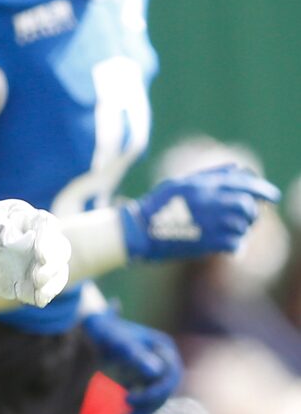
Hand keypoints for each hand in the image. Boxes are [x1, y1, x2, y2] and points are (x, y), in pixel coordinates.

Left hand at [0, 199, 69, 307]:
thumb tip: (11, 239)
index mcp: (24, 218)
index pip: (48, 226)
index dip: (49, 241)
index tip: (40, 256)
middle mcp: (32, 240)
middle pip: (58, 250)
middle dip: (53, 263)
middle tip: (39, 276)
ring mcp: (28, 262)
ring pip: (54, 272)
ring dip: (53, 281)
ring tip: (40, 290)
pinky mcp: (21, 281)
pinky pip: (39, 289)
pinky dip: (43, 295)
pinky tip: (39, 300)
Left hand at [83, 307, 181, 413]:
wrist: (93, 329)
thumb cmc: (106, 331)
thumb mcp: (119, 343)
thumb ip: (136, 356)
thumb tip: (156, 372)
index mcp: (164, 347)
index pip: (171, 376)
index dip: (156, 391)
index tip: (130, 399)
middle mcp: (164, 360)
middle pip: (166, 389)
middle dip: (150, 404)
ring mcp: (154, 370)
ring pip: (158, 397)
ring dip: (146, 410)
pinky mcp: (144, 380)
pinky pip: (148, 398)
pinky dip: (140, 409)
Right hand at [121, 163, 279, 260]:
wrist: (140, 232)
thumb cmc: (158, 206)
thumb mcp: (180, 183)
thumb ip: (209, 175)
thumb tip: (237, 168)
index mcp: (202, 185)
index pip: (243, 182)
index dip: (262, 189)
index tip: (273, 196)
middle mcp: (208, 202)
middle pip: (246, 204)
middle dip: (252, 211)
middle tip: (248, 217)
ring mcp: (208, 223)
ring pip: (242, 225)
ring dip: (243, 228)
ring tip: (233, 230)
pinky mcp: (207, 243)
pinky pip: (235, 243)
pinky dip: (235, 245)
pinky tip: (227, 245)